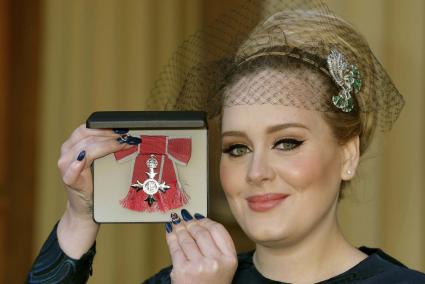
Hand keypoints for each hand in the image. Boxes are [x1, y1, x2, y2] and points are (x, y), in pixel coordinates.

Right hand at [56, 125, 134, 257]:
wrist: (85, 207)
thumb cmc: (94, 182)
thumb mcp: (99, 161)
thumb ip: (106, 148)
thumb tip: (128, 136)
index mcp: (72, 145)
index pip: (86, 129)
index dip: (104, 127)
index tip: (122, 128)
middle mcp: (66, 153)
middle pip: (87, 137)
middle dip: (110, 135)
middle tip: (128, 137)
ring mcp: (65, 166)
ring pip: (85, 149)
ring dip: (107, 145)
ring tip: (123, 145)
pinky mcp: (68, 180)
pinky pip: (73, 170)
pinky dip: (78, 165)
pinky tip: (83, 161)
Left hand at [166, 210, 237, 283]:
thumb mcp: (223, 265)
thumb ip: (215, 244)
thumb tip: (197, 219)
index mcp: (229, 259)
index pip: (218, 230)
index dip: (206, 221)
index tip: (199, 218)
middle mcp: (216, 262)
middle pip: (201, 232)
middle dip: (191, 223)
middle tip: (185, 219)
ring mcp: (198, 266)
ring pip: (186, 238)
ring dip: (180, 228)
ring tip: (177, 224)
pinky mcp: (182, 270)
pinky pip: (175, 247)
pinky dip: (171, 237)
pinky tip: (170, 232)